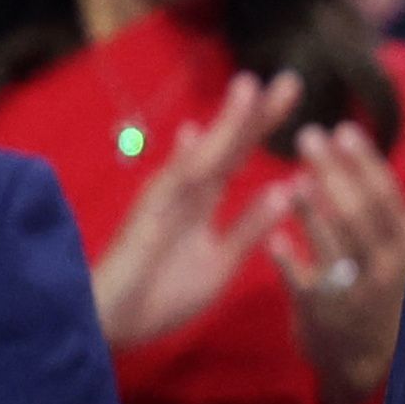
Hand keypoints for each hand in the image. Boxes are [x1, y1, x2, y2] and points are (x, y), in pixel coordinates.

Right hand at [90, 71, 301, 350]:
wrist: (112, 324)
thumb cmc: (163, 291)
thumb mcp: (223, 259)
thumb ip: (250, 224)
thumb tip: (287, 187)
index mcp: (206, 197)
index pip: (240, 152)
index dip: (265, 123)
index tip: (292, 90)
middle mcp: (185, 189)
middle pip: (224, 144)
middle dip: (255, 112)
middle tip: (290, 79)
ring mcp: (164, 200)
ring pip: (200, 156)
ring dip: (224, 124)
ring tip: (249, 89)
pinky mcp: (144, 220)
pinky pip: (168, 189)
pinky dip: (184, 163)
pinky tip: (198, 136)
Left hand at [267, 121, 404, 403]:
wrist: (362, 367)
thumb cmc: (379, 302)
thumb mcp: (404, 265)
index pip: (388, 198)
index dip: (365, 164)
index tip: (345, 131)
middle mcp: (384, 268)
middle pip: (360, 214)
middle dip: (335, 173)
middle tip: (309, 136)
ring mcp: (353, 291)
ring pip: (334, 245)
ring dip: (314, 211)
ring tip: (294, 177)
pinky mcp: (320, 311)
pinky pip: (305, 282)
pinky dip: (290, 259)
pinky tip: (274, 237)